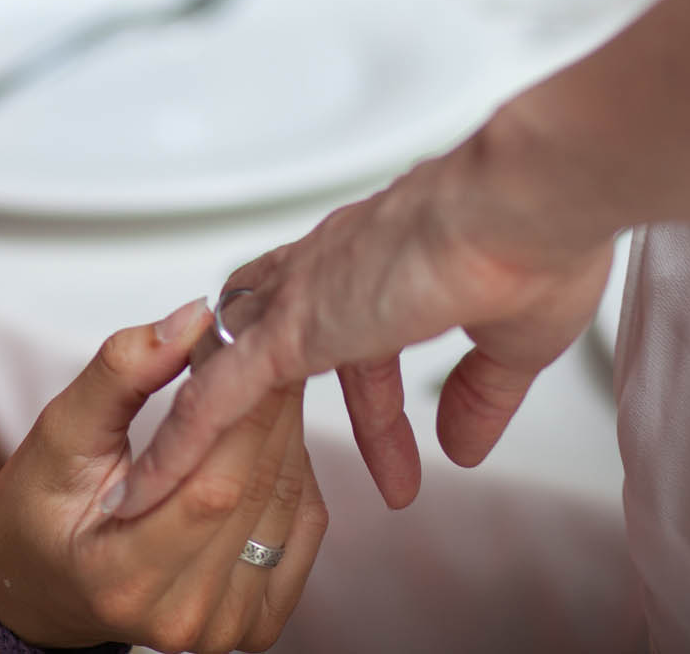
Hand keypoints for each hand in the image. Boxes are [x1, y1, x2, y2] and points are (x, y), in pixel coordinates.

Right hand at [0, 299, 325, 652]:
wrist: (46, 587)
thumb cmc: (40, 512)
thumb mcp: (57, 432)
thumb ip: (120, 373)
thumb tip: (191, 318)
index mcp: (123, 577)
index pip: (213, 489)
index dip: (242, 407)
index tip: (247, 343)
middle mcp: (183, 617)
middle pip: (258, 491)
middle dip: (266, 404)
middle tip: (261, 343)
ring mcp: (226, 627)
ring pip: (289, 503)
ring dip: (283, 430)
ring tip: (259, 382)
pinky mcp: (257, 620)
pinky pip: (304, 527)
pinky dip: (294, 469)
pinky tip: (266, 435)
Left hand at [116, 134, 613, 518]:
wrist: (527, 200)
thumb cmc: (537, 243)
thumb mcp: (512, 342)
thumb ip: (480, 395)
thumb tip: (463, 448)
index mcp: (382, 261)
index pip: (357, 342)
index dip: (377, 409)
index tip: (404, 465)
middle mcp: (329, 268)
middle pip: (270, 342)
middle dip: (266, 409)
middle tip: (259, 471)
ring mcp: (303, 296)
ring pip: (225, 364)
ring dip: (203, 425)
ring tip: (169, 488)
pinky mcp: (290, 328)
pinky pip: (214, 397)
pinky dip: (182, 443)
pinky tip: (152, 486)